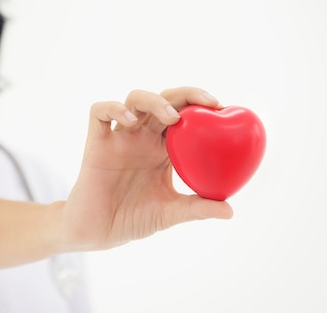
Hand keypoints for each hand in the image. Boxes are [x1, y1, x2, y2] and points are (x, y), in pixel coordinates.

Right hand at [61, 87, 232, 250]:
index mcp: (163, 148)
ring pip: (135, 98)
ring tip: (172, 117)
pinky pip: (99, 112)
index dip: (201, 106)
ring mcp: (120, 136)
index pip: (185, 114)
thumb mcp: (170, 213)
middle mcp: (143, 136)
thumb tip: (230, 210)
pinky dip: (113, 109)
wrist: (98, 232)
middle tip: (208, 103)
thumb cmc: (133, 219)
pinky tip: (128, 121)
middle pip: (164, 99)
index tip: (222, 110)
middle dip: (186, 95)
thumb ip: (197, 208)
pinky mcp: (96, 141)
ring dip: (155, 101)